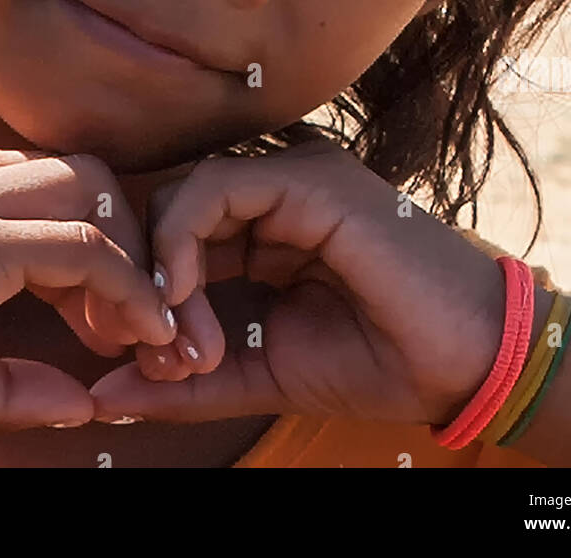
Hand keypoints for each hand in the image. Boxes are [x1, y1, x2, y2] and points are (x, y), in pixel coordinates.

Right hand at [0, 141, 176, 430]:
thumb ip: (2, 375)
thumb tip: (79, 402)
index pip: (35, 180)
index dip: (82, 240)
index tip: (96, 314)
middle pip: (75, 172)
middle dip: (119, 239)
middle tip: (128, 323)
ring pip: (88, 192)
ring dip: (129, 261)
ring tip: (139, 334)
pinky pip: (80, 247)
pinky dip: (125, 287)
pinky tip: (141, 332)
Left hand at [90, 139, 513, 426]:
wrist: (464, 362)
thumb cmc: (377, 360)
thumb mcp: (262, 371)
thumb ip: (189, 380)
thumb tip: (106, 393)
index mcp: (267, 225)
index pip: (175, 236)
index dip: (142, 292)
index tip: (138, 361)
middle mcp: (276, 190)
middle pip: (169, 209)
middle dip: (140, 280)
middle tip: (140, 348)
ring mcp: (294, 175)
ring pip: (184, 193)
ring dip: (160, 267)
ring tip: (170, 336)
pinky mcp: (309, 178)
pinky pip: (216, 189)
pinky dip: (183, 243)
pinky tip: (183, 297)